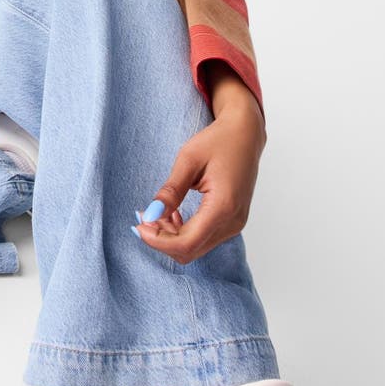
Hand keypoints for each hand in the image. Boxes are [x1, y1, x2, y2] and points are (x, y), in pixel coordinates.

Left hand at [135, 105, 264, 265]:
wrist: (245, 135)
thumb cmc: (218, 141)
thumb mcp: (188, 160)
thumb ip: (170, 191)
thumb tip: (151, 215)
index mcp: (223, 206)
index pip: (186, 242)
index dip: (158, 240)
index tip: (139, 224)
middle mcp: (233, 221)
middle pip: (190, 251)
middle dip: (162, 239)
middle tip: (144, 216)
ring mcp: (235, 224)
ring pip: (196, 248)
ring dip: (171, 236)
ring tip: (157, 212)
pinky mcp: (233, 222)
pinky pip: (204, 239)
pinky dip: (184, 232)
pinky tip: (173, 214)